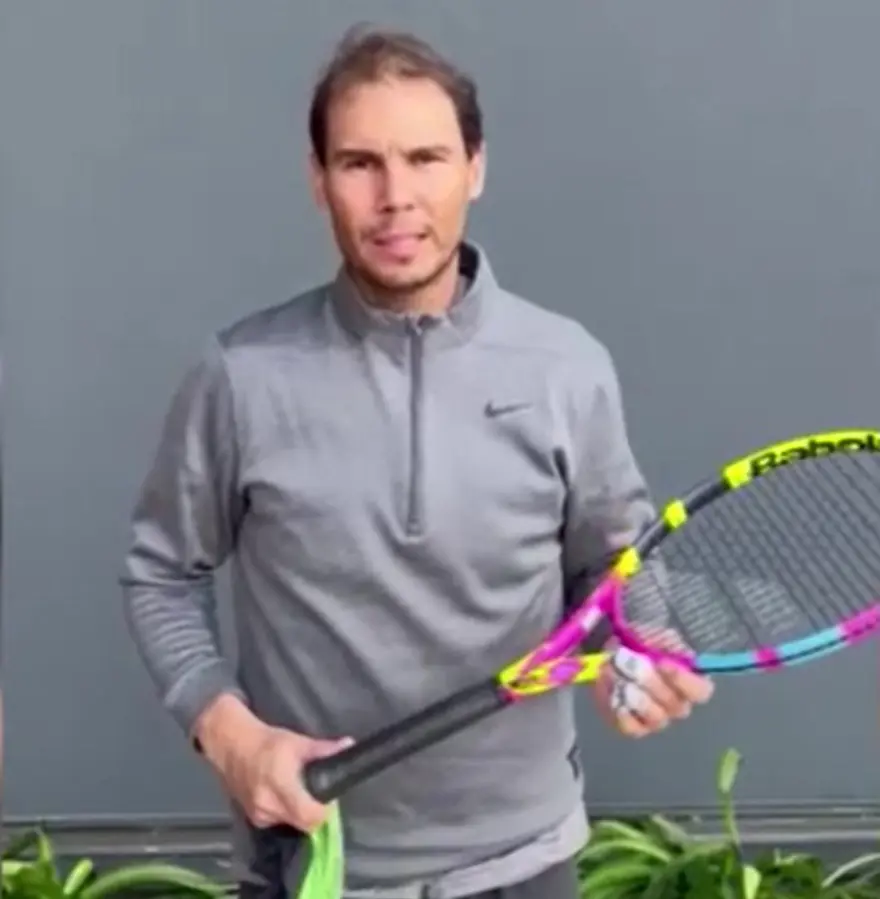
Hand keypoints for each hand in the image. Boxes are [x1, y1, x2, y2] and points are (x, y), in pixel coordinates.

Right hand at [194, 694, 352, 831]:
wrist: (232, 746)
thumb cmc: (267, 742)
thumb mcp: (298, 742)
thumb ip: (324, 749)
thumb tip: (349, 746)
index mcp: (282, 785)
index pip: (311, 816)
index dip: (324, 809)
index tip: (328, 796)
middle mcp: (270, 805)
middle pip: (304, 823)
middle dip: (314, 812)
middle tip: (317, 793)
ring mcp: (260, 815)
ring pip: (292, 823)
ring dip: (299, 812)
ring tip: (299, 791)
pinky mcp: (254, 819)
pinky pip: (278, 821)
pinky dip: (285, 812)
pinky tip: (283, 795)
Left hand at [593, 634, 714, 737]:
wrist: (613, 659)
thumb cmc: (640, 646)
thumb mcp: (653, 634)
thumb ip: (662, 639)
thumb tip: (667, 645)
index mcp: (690, 682)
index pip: (700, 691)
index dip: (683, 680)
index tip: (662, 663)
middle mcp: (678, 705)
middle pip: (675, 705)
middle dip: (650, 682)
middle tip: (630, 662)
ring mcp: (658, 719)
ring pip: (655, 717)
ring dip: (635, 695)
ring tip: (617, 675)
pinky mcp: (635, 727)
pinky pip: (632, 727)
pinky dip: (620, 709)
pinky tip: (611, 690)